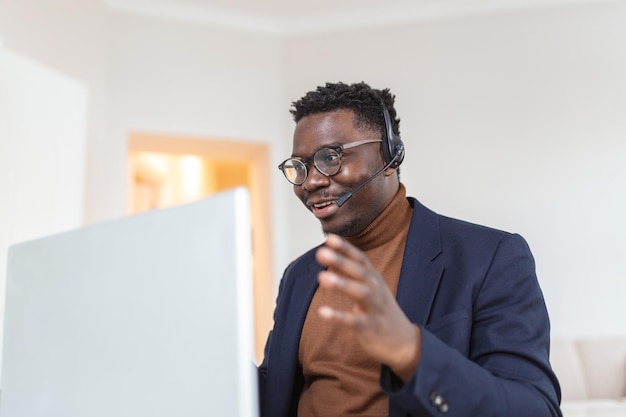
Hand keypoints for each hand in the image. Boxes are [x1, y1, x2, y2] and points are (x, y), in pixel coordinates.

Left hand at [315, 234, 421, 380]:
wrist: (403, 341)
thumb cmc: (379, 309)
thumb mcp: (368, 286)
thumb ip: (348, 271)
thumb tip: (327, 253)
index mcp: (373, 278)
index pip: (359, 258)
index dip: (345, 248)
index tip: (329, 238)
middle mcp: (376, 289)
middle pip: (359, 272)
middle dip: (341, 261)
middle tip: (321, 252)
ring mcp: (375, 307)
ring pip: (359, 293)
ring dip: (341, 284)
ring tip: (321, 278)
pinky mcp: (371, 327)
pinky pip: (354, 321)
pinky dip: (339, 316)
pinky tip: (322, 312)